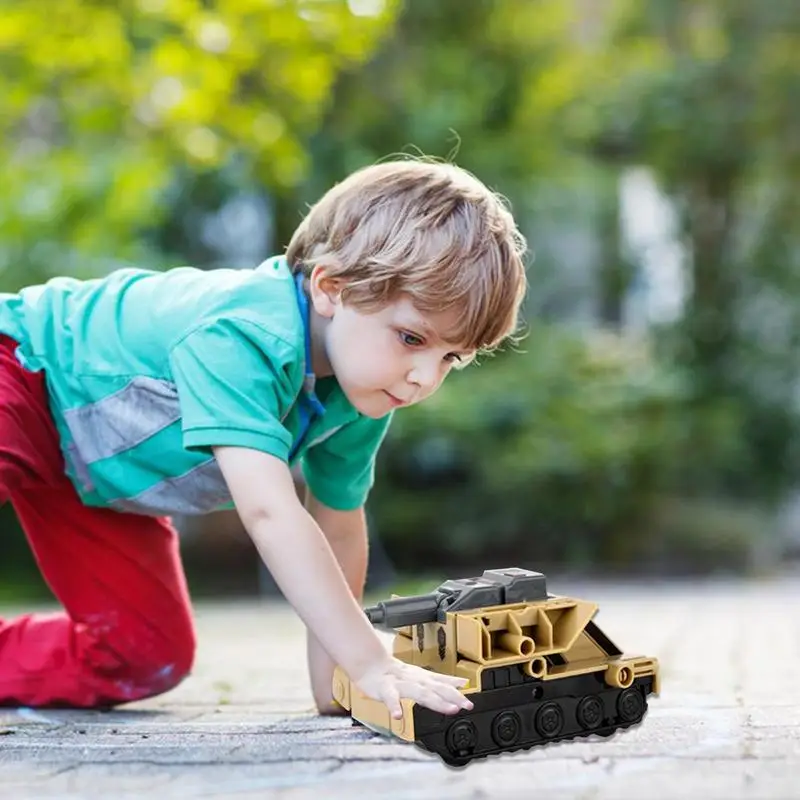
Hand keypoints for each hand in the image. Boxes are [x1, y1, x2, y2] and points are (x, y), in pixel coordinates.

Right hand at [354, 655, 473, 719]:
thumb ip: (443, 681)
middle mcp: (416, 681)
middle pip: (436, 689)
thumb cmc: (398, 674)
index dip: (458, 695)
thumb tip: (463, 683)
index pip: (444, 686)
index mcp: (424, 679)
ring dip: (434, 700)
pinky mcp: (386, 689)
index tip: (470, 704)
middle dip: (452, 698)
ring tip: (448, 709)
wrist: (372, 665)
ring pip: (419, 692)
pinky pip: (390, 698)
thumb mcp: (423, 676)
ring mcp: (401, 684)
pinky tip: (398, 715)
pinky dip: (394, 706)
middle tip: (466, 705)